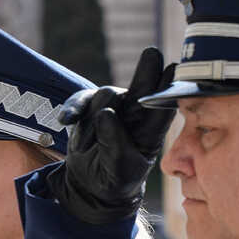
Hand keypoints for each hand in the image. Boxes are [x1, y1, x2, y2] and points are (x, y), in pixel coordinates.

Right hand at [46, 49, 176, 224]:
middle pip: (144, 85)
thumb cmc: (114, 180)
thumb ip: (115, 145)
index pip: (163, 105)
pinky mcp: (90, 107)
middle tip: (153, 54)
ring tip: (86, 147)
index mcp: (151, 130)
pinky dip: (73, 109)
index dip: (168, 88)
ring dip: (94, 119)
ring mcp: (113, 106)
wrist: (90, 184)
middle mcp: (135, 112)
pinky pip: (81, 100)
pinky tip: (66, 120)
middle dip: (148, 69)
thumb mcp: (119, 172)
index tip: (173, 71)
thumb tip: (105, 114)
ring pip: (106, 95)